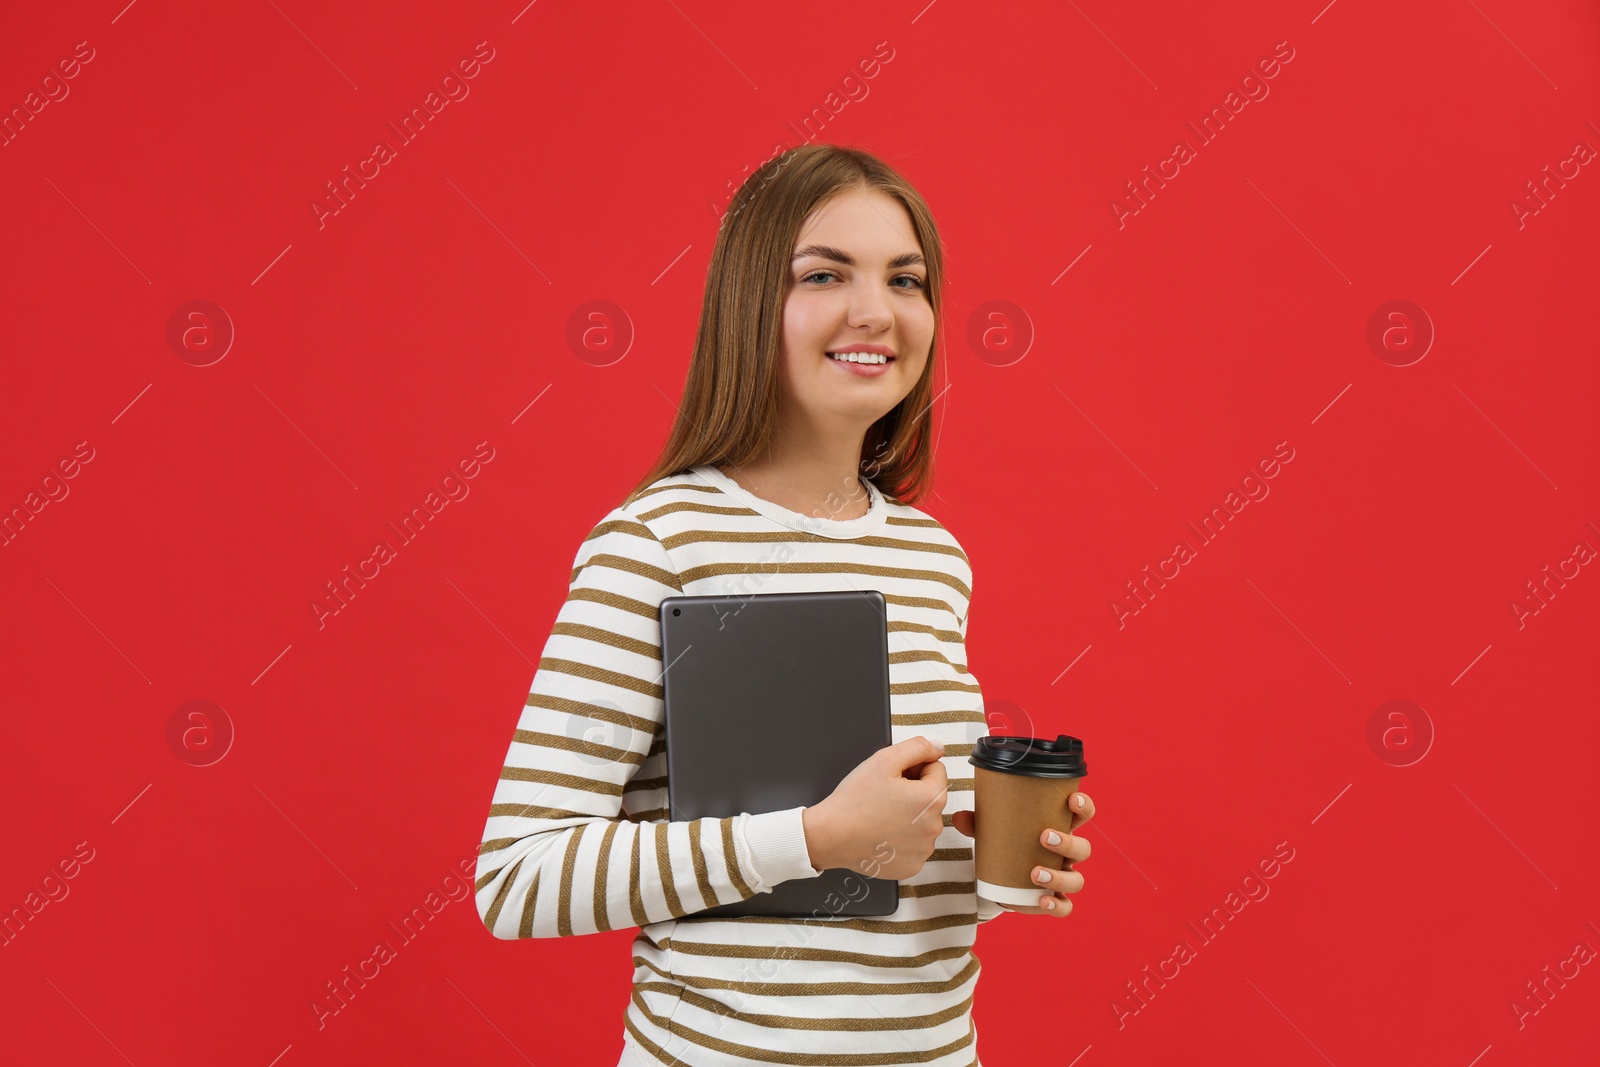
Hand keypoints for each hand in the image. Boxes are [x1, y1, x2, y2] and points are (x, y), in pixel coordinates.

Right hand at [804, 736, 947, 879]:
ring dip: (908, 816)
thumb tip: (937, 747)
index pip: (936, 770)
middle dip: (912, 792)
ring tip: (881, 815)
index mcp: (932, 799)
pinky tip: (883, 833)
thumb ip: (917, 747)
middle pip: (930, 797)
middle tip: (884, 795)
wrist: (831, 836)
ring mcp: (923, 850)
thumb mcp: (884, 760)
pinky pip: (913, 845)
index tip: (894, 777)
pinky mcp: (912, 866)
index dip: (913, 768)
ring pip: (923, 821)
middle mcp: (934, 827)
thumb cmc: (854, 801)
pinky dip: (901, 839)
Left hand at [952, 789, 1094, 915]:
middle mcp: (1067, 855)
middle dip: (1068, 842)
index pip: (1082, 815)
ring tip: (1035, 873)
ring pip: (1077, 880)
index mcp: (1060, 829)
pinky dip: (1057, 905)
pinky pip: (1066, 907)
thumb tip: (959, 817)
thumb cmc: (1005, 844)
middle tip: (1043, 837)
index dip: (1083, 806)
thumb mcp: (993, 831)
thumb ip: (977, 823)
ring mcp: (1063, 879)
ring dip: (1060, 876)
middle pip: (1083, 849)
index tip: (1071, 799)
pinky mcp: (1055, 901)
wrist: (1001, 879)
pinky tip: (1043, 900)